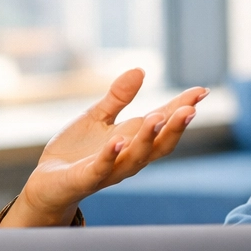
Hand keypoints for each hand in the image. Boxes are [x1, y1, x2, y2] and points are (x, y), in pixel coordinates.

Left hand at [6, 69, 208, 225]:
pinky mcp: (86, 178)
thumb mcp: (98, 116)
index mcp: (134, 139)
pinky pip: (102, 168)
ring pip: (135, 157)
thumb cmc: (77, 150)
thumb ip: (119, 96)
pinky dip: (111, 156)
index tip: (201, 91)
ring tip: (157, 117)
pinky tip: (118, 141)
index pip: (163, 122)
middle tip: (191, 109)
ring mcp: (110, 169)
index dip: (182, 107)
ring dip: (148, 138)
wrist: (48, 180)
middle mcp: (129, 157)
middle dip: (175, 127)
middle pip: (159, 144)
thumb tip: (141, 69)